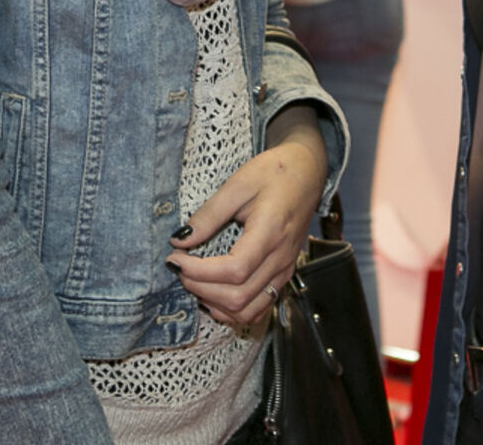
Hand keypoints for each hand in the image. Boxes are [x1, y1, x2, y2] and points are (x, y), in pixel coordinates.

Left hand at [167, 109, 326, 327]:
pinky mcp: (284, 274)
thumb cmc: (275, 173)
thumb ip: (209, 215)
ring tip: (194, 282)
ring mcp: (284, 270)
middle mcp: (280, 259)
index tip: (174, 259)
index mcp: (270, 233)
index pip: (233, 270)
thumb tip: (179, 240)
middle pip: (238, 297)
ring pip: (248, 310)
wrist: (307, 172)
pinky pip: (259, 307)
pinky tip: (214, 294)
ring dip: (215, 304)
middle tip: (179, 268)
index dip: (198, 272)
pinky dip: (233, 310)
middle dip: (200, 288)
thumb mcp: (238, 185)